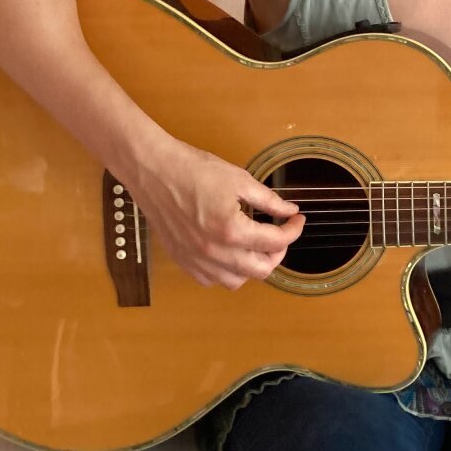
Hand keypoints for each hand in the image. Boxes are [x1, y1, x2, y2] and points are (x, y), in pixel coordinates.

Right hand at [126, 137, 304, 288]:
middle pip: (261, 269)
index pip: (276, 241)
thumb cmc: (192, 170)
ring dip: (253, 266)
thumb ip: (269, 200)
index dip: (293, 230)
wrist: (153, 170)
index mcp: (231, 230)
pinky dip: (226, 272)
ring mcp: (197, 259)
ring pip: (237, 281)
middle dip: (278, 252)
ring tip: (256, 246)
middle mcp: (214, 251)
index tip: (296, 220)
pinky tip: (230, 253)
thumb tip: (289, 211)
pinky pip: (211, 280)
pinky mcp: (183, 260)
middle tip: (279, 235)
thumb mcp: (239, 180)